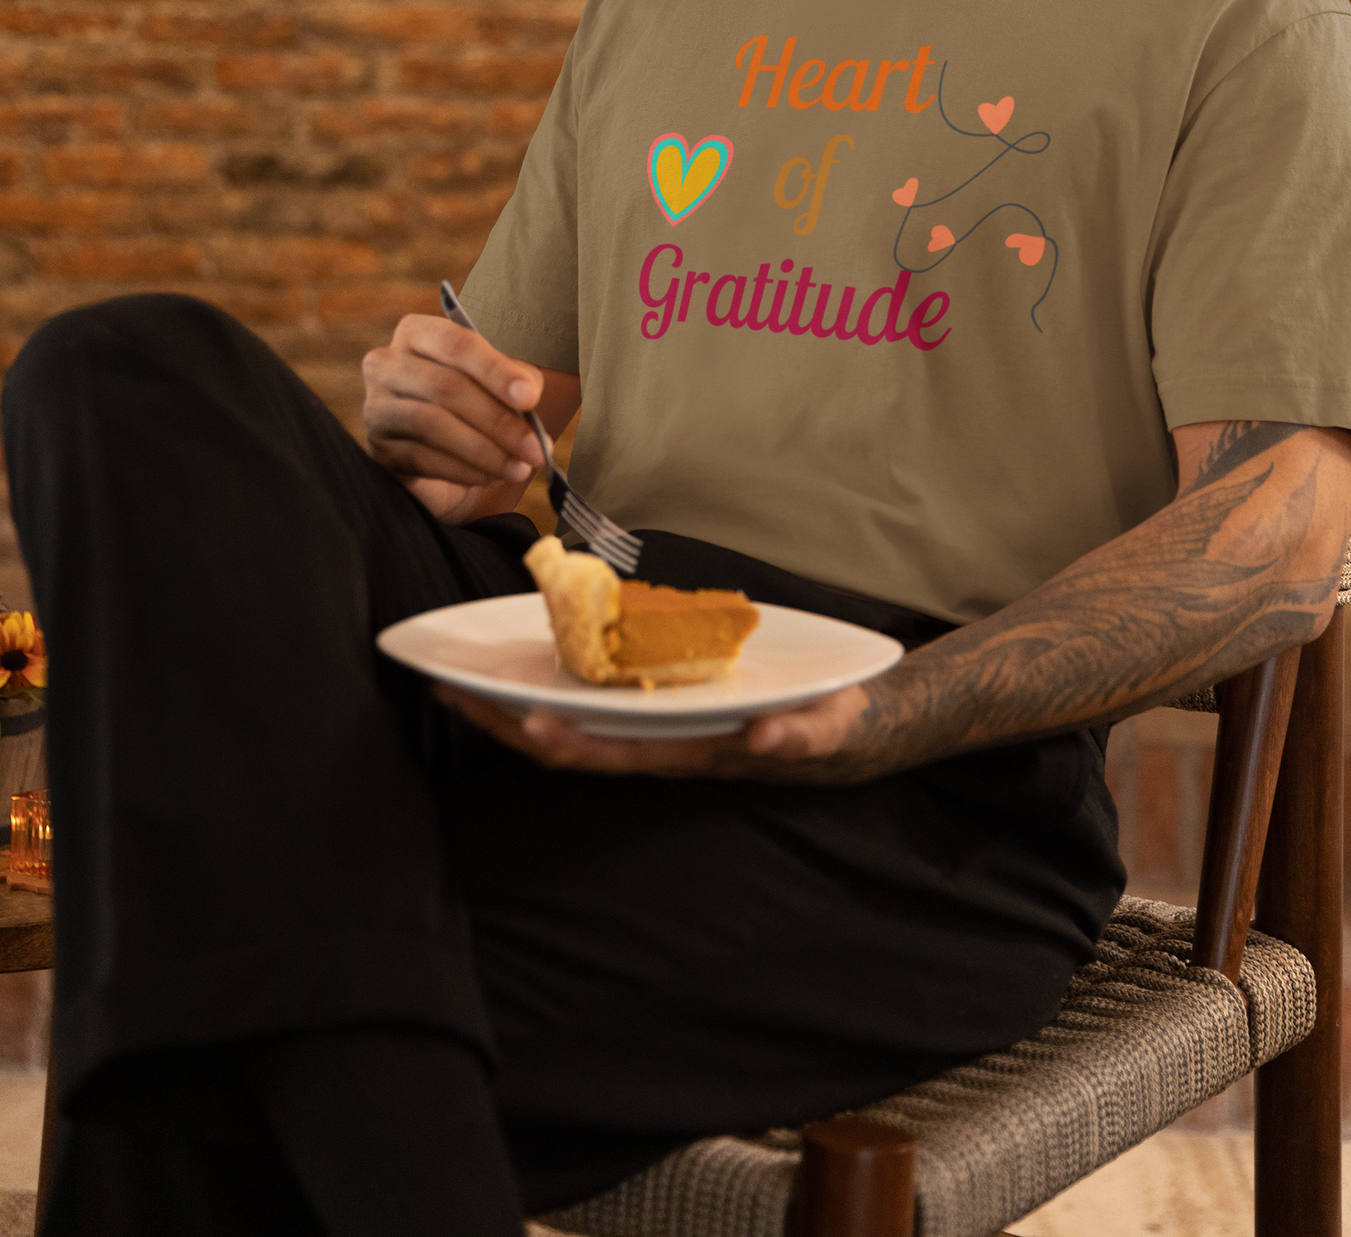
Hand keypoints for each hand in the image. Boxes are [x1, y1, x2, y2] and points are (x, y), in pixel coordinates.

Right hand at [362, 314, 554, 522]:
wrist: (442, 451)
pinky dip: (464, 470)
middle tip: (536, 447)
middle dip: (498, 420)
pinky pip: (422, 459)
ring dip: (484, 450)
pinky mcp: (377, 449)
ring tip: (519, 467)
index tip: (530, 397)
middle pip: (445, 386)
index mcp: (418, 333)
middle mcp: (387, 364)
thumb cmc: (474, 403)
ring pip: (431, 424)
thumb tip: (528, 392)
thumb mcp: (497, 382)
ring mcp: (376, 407)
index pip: (456, 343)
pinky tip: (492, 476)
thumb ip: (514, 378)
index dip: (495, 369)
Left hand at [433, 680, 873, 781]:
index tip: (525, 723)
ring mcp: (651, 726)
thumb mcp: (824, 729)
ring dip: (508, 705)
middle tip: (444, 689)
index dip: (566, 745)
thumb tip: (764, 739)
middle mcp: (658, 745)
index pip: (614, 755)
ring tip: (453, 677)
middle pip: (567, 744)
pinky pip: (585, 699)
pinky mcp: (653, 703)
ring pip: (566, 722)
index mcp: (690, 753)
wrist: (843, 726)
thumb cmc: (829, 726)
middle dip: (504, 723)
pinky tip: (511, 660)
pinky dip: (544, 683)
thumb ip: (797, 736)